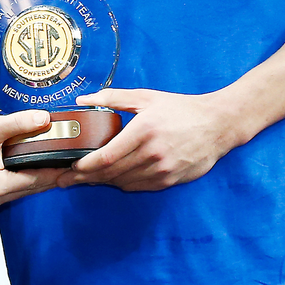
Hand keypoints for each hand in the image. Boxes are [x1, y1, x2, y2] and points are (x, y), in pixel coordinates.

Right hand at [0, 111, 59, 213]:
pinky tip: (26, 172)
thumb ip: (19, 123)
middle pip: (30, 189)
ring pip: (19, 193)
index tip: (73, 165)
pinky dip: (18, 183)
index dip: (56, 171)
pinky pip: (6, 194)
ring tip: (52, 166)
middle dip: (49, 177)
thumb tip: (43, 118)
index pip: (36, 180)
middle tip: (69, 166)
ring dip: (34, 180)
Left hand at [56, 88, 240, 192]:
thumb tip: (84, 99)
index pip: (106, 157)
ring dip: (102, 183)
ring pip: (123, 183)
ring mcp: (163, 170)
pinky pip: (139, 187)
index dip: (84, 166)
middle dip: (85, 178)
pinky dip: (122, 184)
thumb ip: (113, 98)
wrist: (218, 125)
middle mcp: (153, 153)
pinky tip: (111, 179)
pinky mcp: (170, 181)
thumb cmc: (181, 108)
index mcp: (144, 130)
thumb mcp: (146, 97)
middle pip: (111, 174)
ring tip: (83, 180)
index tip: (69, 167)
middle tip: (65, 180)